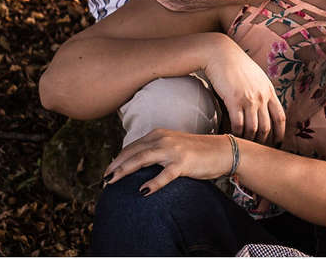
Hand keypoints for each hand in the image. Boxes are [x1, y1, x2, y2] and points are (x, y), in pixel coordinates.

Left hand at [104, 129, 232, 193]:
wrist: (222, 151)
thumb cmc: (197, 151)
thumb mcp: (173, 146)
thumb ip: (156, 151)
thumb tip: (136, 166)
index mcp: (159, 134)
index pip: (131, 147)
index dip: (117, 159)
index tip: (107, 172)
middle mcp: (163, 139)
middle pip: (132, 152)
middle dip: (115, 166)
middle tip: (103, 180)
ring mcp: (173, 150)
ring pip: (142, 159)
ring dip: (124, 171)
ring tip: (112, 182)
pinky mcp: (184, 163)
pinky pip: (165, 175)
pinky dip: (153, 183)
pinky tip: (143, 191)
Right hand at [204, 37, 286, 145]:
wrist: (221, 53)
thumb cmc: (236, 64)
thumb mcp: (256, 76)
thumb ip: (261, 91)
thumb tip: (261, 105)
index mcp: (269, 90)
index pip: (280, 117)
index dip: (280, 133)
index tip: (277, 143)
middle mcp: (262, 96)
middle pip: (267, 126)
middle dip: (263, 141)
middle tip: (257, 150)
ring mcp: (249, 99)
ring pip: (253, 128)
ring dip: (248, 140)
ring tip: (243, 147)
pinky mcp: (234, 100)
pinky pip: (237, 124)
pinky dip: (235, 134)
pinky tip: (231, 138)